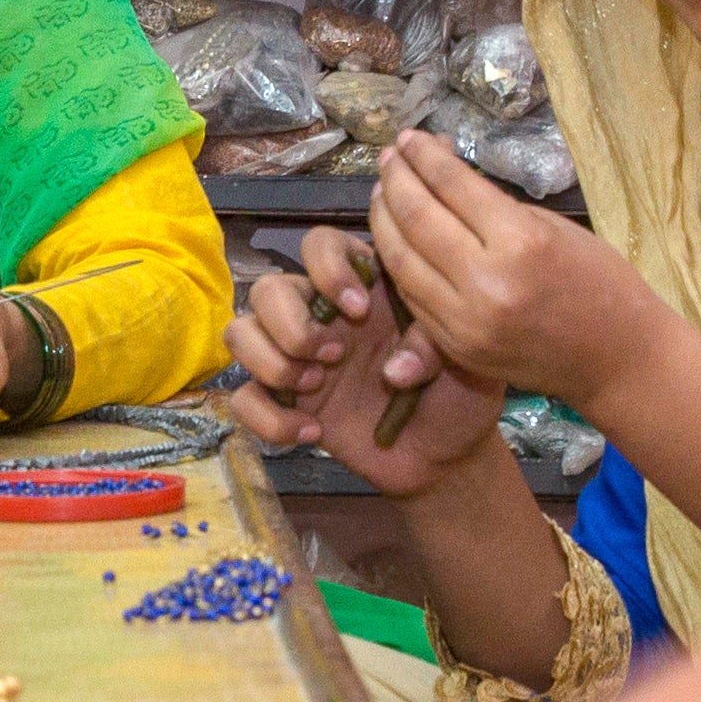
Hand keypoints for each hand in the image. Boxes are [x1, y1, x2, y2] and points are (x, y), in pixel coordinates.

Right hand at [225, 225, 505, 497]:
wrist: (444, 456)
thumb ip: (430, 347)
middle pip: (266, 288)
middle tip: (335, 355)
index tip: (360, 309)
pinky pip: (242, 399)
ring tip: (315, 386)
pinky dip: (269, 418)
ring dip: (271, 360)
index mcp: (363, 289)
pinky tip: (312, 433)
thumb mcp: (461, 358)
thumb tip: (391, 371)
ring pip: (239, 333)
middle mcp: (320, 315)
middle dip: (291, 322)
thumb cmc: (455, 393)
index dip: (328, 268)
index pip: (319, 245)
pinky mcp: (284, 403)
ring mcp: (296, 358)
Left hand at [368, 131, 660, 409]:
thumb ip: (493, 207)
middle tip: (389, 157)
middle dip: (396, 180)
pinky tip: (393, 237)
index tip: (408, 136)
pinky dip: (397, 261)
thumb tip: (441, 173)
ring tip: (382, 191)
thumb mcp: (553, 227)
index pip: (451, 185)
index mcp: (520, 242)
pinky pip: (412, 296)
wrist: (617, 359)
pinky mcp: (456, 347)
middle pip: (416, 219)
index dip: (423, 155)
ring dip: (383, 219)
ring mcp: (465, 322)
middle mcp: (485, 282)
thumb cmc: (599, 281)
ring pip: (401, 260)